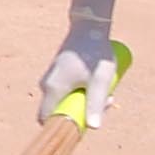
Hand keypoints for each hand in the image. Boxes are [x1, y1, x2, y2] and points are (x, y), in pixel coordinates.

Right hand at [35, 0, 127, 126]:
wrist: (88, 26)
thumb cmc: (94, 53)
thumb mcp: (99, 81)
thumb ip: (96, 103)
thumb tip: (93, 127)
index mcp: (53, 89)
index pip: (47, 119)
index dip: (62, 128)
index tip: (83, 126)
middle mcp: (47, 85)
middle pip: (60, 111)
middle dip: (82, 113)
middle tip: (106, 103)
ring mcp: (52, 78)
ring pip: (65, 100)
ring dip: (85, 101)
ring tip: (107, 91)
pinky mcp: (59, 73)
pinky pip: (67, 91)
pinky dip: (82, 92)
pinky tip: (98, 83)